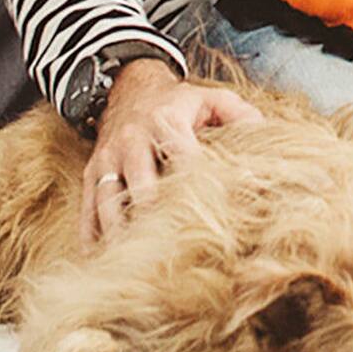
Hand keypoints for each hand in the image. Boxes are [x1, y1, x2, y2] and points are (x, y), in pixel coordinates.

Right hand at [78, 59, 259, 244]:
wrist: (130, 88)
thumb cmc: (181, 102)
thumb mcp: (212, 98)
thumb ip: (241, 115)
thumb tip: (265, 138)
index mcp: (165, 122)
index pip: (182, 156)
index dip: (198, 183)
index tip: (215, 214)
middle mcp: (131, 141)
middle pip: (141, 185)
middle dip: (155, 216)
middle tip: (173, 250)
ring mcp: (108, 159)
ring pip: (109, 200)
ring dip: (120, 232)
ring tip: (135, 263)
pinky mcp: (91, 172)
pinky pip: (87, 205)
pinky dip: (91, 233)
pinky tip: (99, 258)